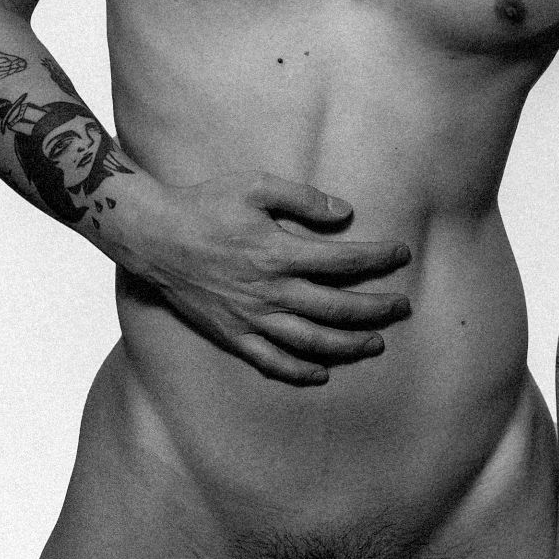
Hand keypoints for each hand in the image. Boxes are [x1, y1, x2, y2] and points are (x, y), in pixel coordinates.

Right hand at [123, 171, 411, 384]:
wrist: (155, 237)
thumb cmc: (205, 205)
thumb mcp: (254, 185)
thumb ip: (302, 198)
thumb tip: (344, 213)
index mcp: (280, 252)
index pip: (344, 261)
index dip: (378, 259)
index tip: (402, 254)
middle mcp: (271, 291)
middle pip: (337, 308)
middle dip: (376, 309)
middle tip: (402, 307)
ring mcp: (251, 318)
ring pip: (312, 341)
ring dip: (349, 345)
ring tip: (376, 343)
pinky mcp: (232, 334)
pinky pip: (272, 360)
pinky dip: (299, 371)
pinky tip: (321, 373)